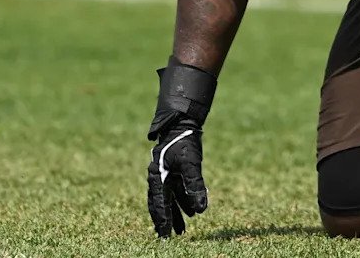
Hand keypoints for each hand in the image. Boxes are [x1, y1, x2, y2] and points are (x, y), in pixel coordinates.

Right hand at [147, 122, 207, 236]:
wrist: (183, 123)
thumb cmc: (185, 143)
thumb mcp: (191, 164)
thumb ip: (195, 186)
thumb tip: (201, 209)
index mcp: (158, 175)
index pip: (159, 202)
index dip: (162, 219)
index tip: (164, 234)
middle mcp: (158, 176)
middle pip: (160, 203)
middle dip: (165, 220)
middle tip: (167, 237)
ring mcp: (166, 173)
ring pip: (169, 199)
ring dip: (175, 214)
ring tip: (182, 230)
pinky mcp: (174, 170)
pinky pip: (176, 191)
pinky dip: (182, 202)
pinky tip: (192, 211)